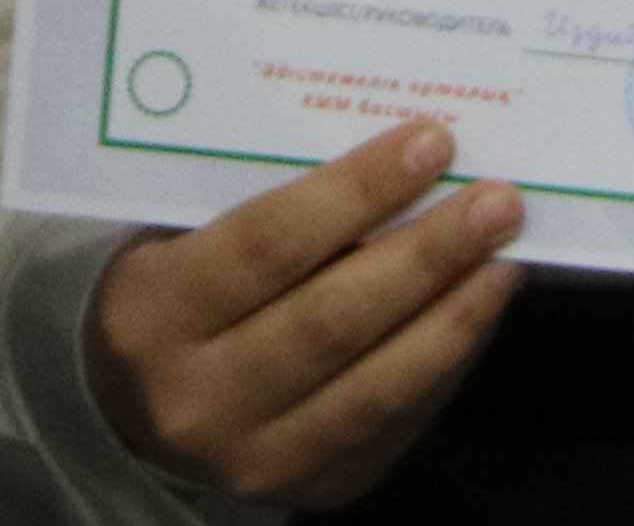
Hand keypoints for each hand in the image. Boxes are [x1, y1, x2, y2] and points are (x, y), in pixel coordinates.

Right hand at [81, 119, 521, 504]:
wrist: (129, 412)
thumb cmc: (169, 289)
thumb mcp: (179, 238)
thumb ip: (266, 208)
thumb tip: (397, 163)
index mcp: (152, 313)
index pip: (268, 244)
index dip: (356, 192)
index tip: (430, 143)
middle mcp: (199, 399)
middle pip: (333, 320)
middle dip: (427, 255)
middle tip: (496, 202)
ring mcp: (257, 460)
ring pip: (377, 387)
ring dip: (455, 316)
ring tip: (504, 257)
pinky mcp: (312, 491)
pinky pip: (395, 424)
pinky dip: (446, 363)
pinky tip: (477, 311)